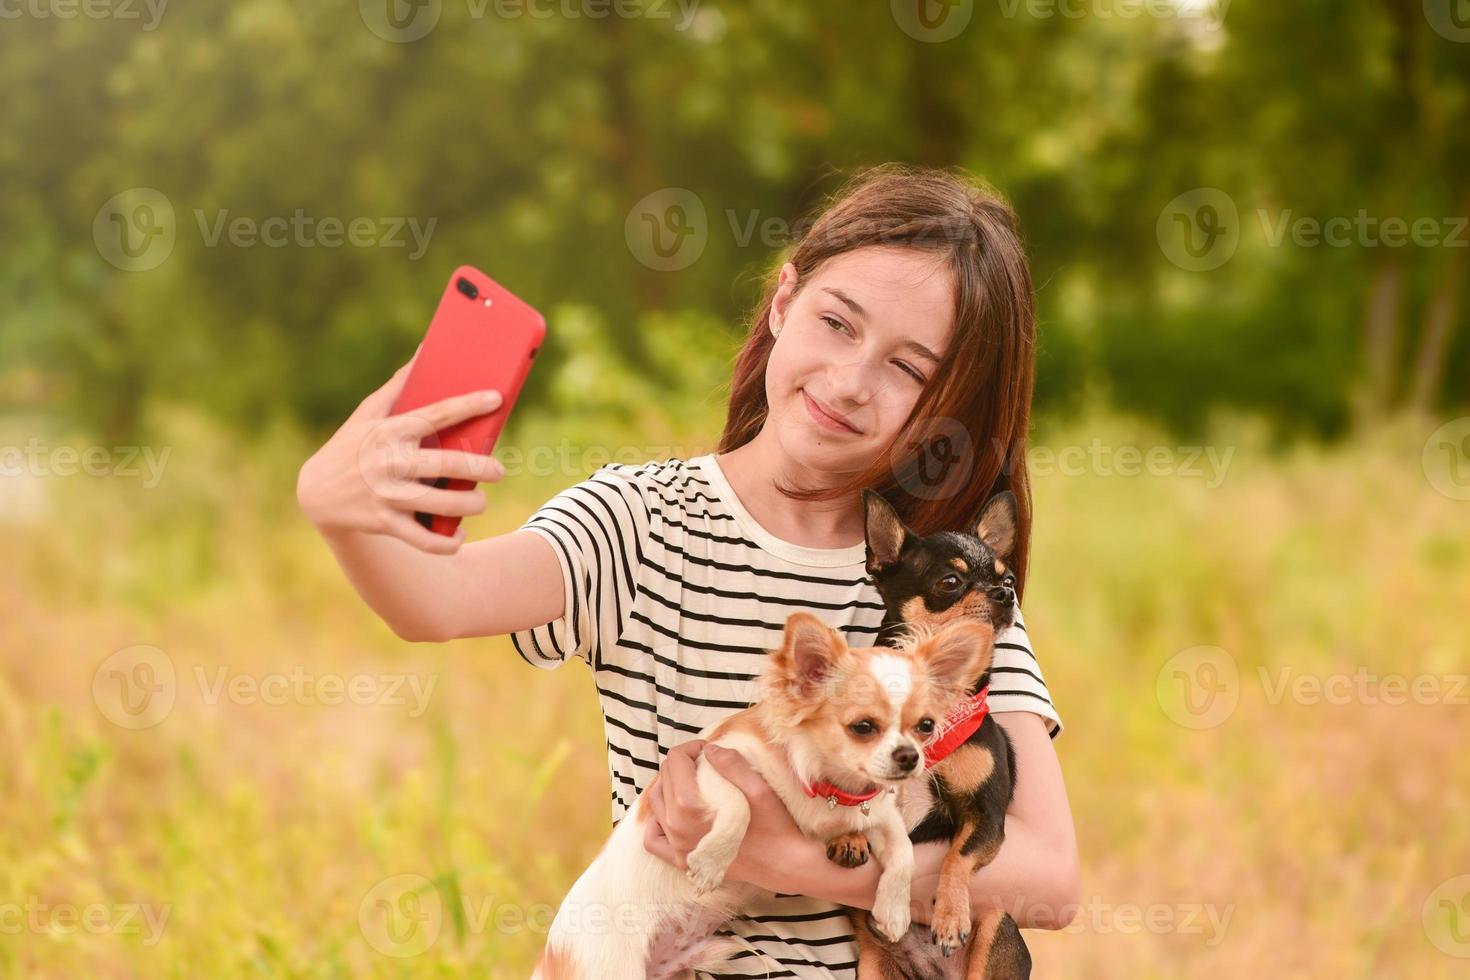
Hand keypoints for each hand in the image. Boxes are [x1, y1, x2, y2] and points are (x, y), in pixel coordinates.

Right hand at [295, 344, 506, 554]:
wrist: (315, 492)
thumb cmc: (351, 445)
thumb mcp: (368, 413)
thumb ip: (399, 384)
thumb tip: (425, 349)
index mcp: (391, 431)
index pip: (437, 414)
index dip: (469, 405)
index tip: (496, 398)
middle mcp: (392, 462)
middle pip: (449, 463)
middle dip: (482, 468)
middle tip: (498, 470)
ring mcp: (389, 495)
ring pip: (444, 504)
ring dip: (471, 505)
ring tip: (480, 502)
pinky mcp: (386, 523)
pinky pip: (425, 539)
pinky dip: (447, 543)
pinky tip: (458, 535)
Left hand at [642, 739, 807, 892]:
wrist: (783, 865)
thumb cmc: (774, 826)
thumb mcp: (757, 787)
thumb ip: (731, 764)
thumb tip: (709, 749)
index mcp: (690, 806)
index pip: (675, 761)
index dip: (692, 747)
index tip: (709, 749)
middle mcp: (677, 827)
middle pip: (664, 779)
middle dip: (682, 764)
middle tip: (705, 762)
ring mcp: (677, 847)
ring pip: (655, 804)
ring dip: (669, 786)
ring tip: (690, 782)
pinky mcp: (683, 861)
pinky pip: (654, 840)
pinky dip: (657, 822)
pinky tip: (674, 813)